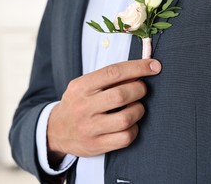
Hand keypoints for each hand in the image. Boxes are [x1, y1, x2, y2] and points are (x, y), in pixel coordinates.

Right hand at [47, 59, 161, 164]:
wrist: (55, 131)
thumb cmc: (77, 103)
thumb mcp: (84, 86)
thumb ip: (108, 79)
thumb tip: (140, 70)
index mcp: (81, 87)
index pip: (113, 72)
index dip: (138, 68)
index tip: (154, 66)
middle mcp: (83, 107)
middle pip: (121, 95)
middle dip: (140, 89)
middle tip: (142, 89)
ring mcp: (89, 128)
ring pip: (126, 118)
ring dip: (139, 110)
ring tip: (136, 107)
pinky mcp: (96, 145)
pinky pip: (125, 137)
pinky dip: (134, 129)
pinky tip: (130, 124)